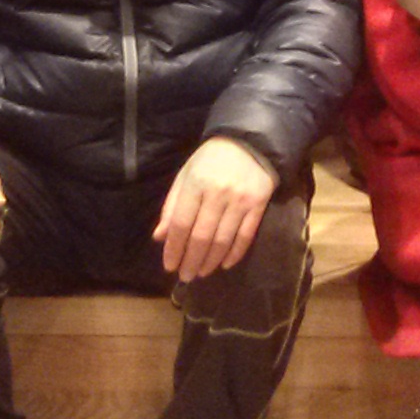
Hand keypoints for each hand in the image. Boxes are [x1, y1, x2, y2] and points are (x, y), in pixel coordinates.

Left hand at [155, 134, 278, 280]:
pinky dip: (234, 254)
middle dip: (191, 261)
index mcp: (195, 184)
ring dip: (210, 261)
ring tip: (201, 273)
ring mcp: (240, 200)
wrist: (249, 142)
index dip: (174, 248)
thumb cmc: (210, 160)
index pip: (181, 224)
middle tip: (185, 276)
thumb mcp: (186, 175)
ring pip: (223, 240)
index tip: (169, 266)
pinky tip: (224, 264)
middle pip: (201, 236)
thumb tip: (160, 237)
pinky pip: (246, 235)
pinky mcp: (259, 204)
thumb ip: (172, 206)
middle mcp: (218, 193)